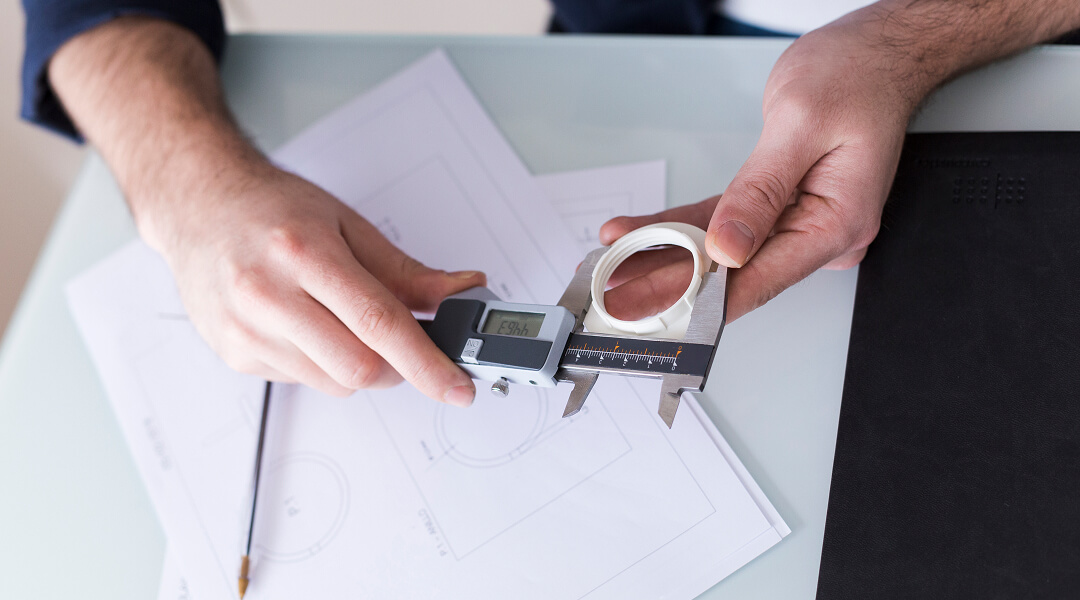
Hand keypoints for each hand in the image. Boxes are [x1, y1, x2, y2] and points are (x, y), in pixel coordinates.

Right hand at [147, 158, 485, 404]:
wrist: (198, 205)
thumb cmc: (270, 209)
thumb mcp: (347, 225)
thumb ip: (407, 271)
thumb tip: (460, 292)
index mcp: (305, 253)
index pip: (379, 323)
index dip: (426, 363)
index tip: (456, 386)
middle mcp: (268, 294)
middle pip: (359, 367)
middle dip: (395, 367)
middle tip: (398, 342)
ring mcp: (246, 330)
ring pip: (334, 383)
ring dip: (358, 366)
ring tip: (340, 321)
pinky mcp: (234, 354)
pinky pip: (303, 381)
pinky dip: (321, 364)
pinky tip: (306, 326)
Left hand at [600, 14, 922, 321]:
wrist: (875, 52)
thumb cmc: (855, 77)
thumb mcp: (800, 125)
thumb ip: (761, 191)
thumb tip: (728, 247)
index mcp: (838, 223)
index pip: (760, 277)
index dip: (702, 299)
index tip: (658, 310)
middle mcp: (821, 232)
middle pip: (735, 270)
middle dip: (672, 282)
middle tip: (618, 296)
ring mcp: (800, 221)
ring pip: (722, 249)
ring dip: (668, 256)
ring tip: (615, 265)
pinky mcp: (780, 206)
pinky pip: (724, 222)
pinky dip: (684, 227)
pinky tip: (642, 235)